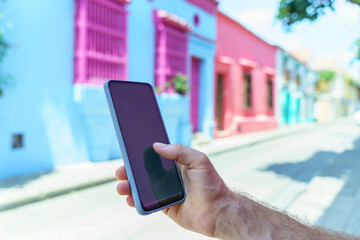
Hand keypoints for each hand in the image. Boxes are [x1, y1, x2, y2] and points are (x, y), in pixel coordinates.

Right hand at [115, 143, 231, 237]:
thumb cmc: (211, 184)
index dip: (141, 154)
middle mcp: (169, 177)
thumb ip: (179, 151)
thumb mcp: (199, 161)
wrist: (218, 212)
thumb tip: (156, 146)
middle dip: (130, 171)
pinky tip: (130, 199)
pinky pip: (147, 203)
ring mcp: (166, 192)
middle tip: (120, 171)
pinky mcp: (164, 207)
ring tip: (122, 187)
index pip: (155, 156)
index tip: (128, 151)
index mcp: (176, 164)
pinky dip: (136, 201)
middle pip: (144, 172)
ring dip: (130, 186)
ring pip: (143, 187)